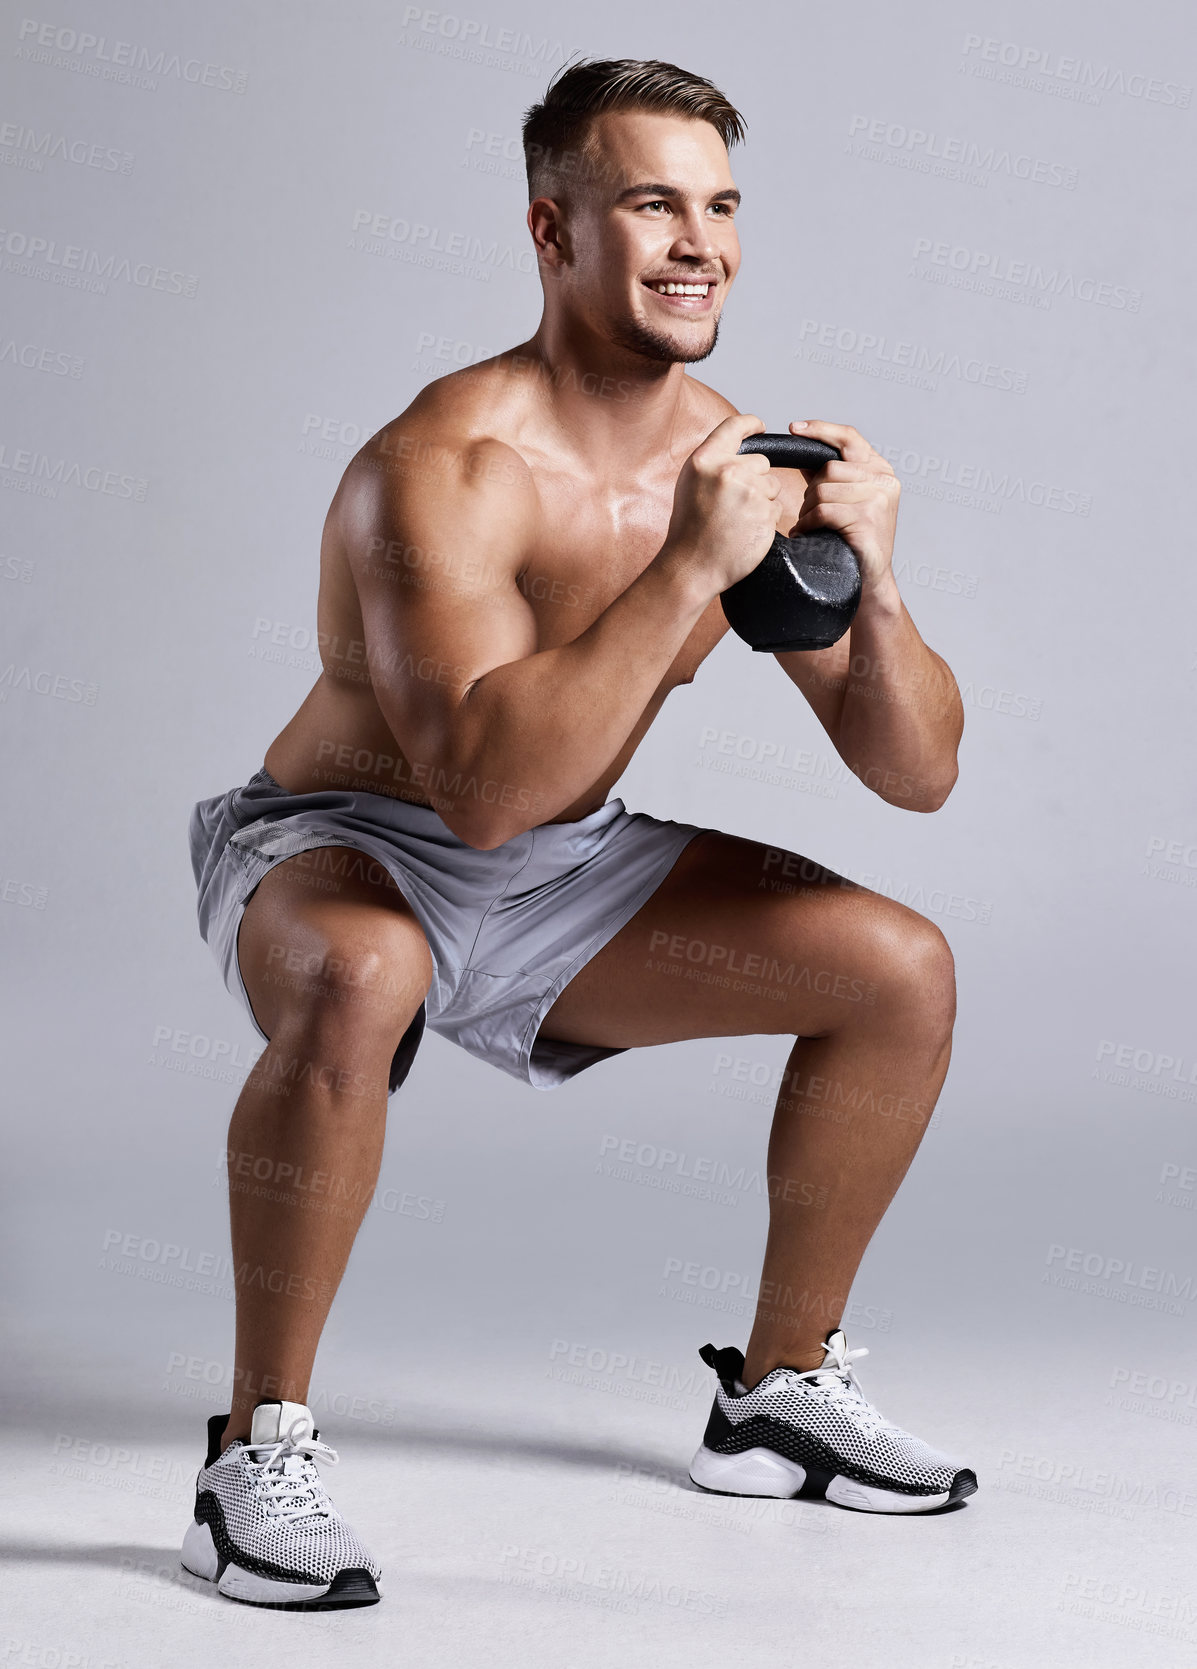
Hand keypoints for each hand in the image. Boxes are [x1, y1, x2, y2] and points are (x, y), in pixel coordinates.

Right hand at [660, 412, 782, 594]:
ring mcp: (749, 493)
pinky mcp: (765, 514)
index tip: (760, 426)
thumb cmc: (689, 528)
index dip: (751, 424)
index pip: (734, 426)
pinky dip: (765, 519)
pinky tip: (746, 531)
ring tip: (738, 520)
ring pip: (772, 486)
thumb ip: (713, 463)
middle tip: (734, 503)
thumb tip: (740, 449)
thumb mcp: (690, 484)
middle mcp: (727, 472)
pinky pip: (776, 508)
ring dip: (762, 500)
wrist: (692, 566)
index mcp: (705, 460)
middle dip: (755, 479)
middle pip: (761, 462)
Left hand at [786, 419, 899, 586]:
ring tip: (809, 525)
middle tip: (808, 514)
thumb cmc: (853, 539)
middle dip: (810, 491)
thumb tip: (803, 448)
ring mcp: (879, 499)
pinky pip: (824, 511)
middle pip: (829, 468)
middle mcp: (884, 480)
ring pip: (823, 490)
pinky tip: (806, 533)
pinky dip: (809, 523)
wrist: (868, 578)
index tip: (794, 428)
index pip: (848, 438)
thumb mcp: (846, 500)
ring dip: (808, 510)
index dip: (820, 430)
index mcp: (880, 470)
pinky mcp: (868, 520)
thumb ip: (830, 475)